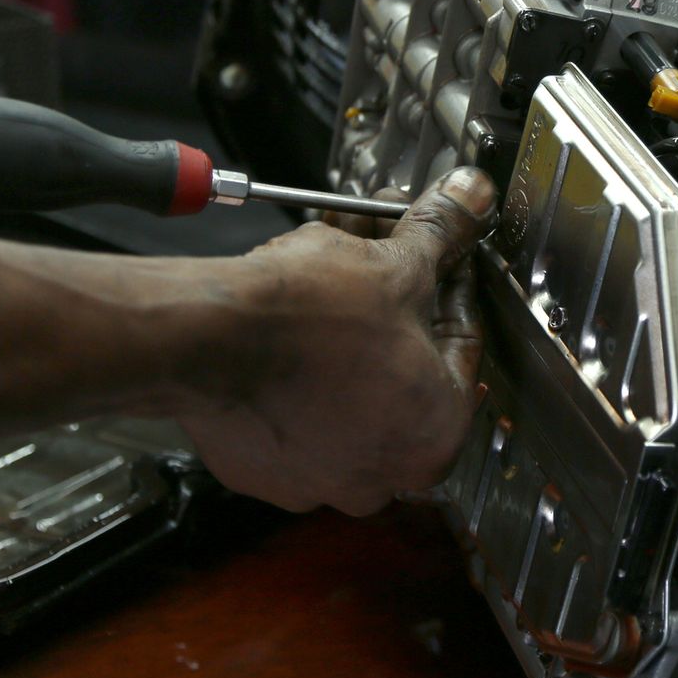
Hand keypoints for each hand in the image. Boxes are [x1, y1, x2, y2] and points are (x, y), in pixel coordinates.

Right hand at [174, 167, 497, 514]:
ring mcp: (317, 480)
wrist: (206, 337)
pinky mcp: (262, 470)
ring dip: (346, 331)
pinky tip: (290, 321)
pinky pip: (292, 413)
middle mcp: (381, 477)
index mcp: (435, 437)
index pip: (461, 346)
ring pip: (346, 389)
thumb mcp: (396, 264)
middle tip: (381, 256)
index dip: (450, 285)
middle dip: (393, 302)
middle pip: (400, 369)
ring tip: (330, 270)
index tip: (439, 258)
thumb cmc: (309, 319)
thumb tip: (471, 196)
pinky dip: (297, 372)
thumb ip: (443, 233)